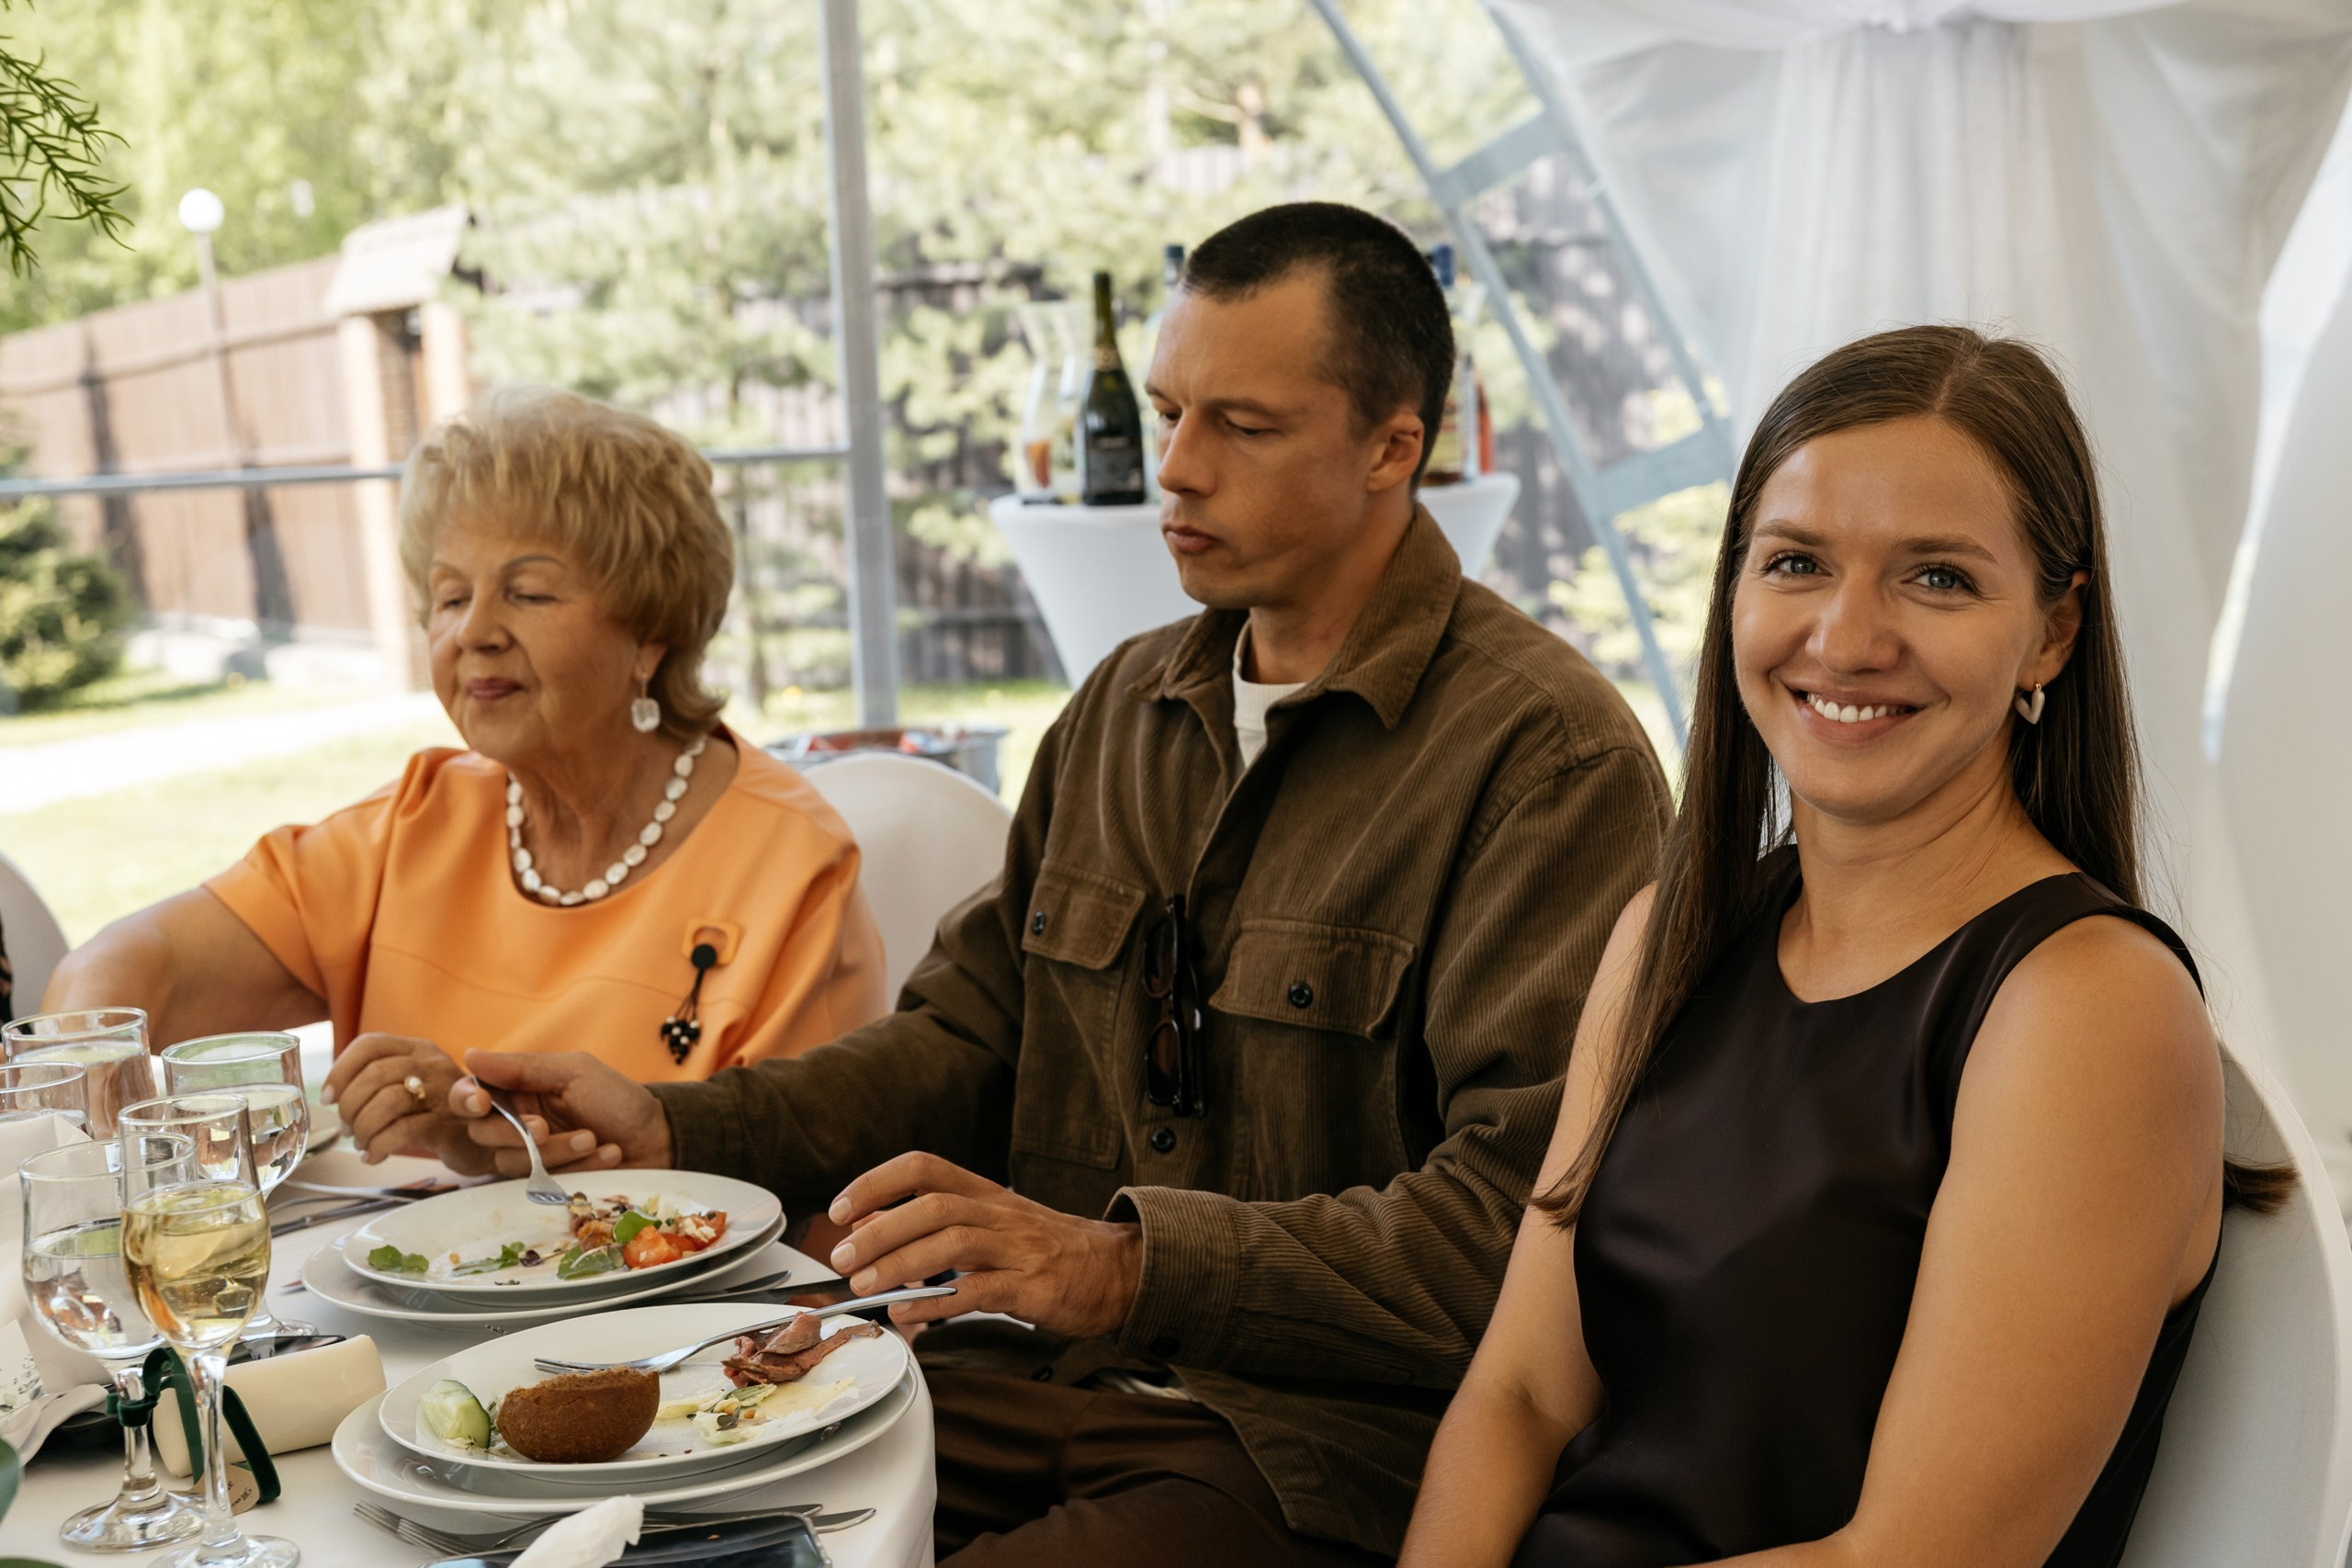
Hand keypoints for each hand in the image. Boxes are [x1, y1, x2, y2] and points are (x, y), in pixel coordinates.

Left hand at [321, 1034, 472, 1166]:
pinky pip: (400, 1132)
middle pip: (374, 1075)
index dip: (340, 1070)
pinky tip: (374, 1156)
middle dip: (349, 1106)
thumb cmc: (442, 1110)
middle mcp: (432, 1064)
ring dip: (363, 1128)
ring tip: (363, 1143)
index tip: (328, 1096)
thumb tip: (334, 1096)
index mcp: (419, 1048)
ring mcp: (443, 1093)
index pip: (370, 1044)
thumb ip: (381, 1079)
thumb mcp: (415, 1082)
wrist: (490, 1136)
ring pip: (386, 1102)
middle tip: (347, 1127)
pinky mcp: (447, 1125)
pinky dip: (378, 1147)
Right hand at [447, 1049, 673, 1178]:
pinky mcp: (546, 1185)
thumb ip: (522, 1067)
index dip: (466, 1099)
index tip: (482, 1102)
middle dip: (514, 1133)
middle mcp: (515, 1124)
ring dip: (555, 1151)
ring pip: (512, 1162)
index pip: (469, 1095)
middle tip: (544, 1127)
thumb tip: (469, 1055)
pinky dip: (577, 1168)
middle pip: (482, 1133)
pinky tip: (608, 1155)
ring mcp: (530, 1157)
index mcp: (517, 1090)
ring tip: (593, 1138)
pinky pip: (541, 1183)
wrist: (657, 1140)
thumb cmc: (618, 1100)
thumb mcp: (575, 1073)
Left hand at [826, 1153, 1141, 1338]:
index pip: (924, 1168)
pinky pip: (979, 1291)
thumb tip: (867, 1228)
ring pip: (952, 1242)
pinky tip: (907, 1313)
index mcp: (986, 1193)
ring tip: (864, 1287)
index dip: (877, 1183)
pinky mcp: (1033, 1288)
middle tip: (843, 1259)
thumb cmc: (1047, 1250)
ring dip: (899, 1264)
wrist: (1117, 1270)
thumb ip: (933, 1225)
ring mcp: (1019, 1249)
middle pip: (932, 1206)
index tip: (841, 1211)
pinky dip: (936, 1303)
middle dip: (879, 1231)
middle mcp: (1000, 1213)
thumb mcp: (990, 1226)